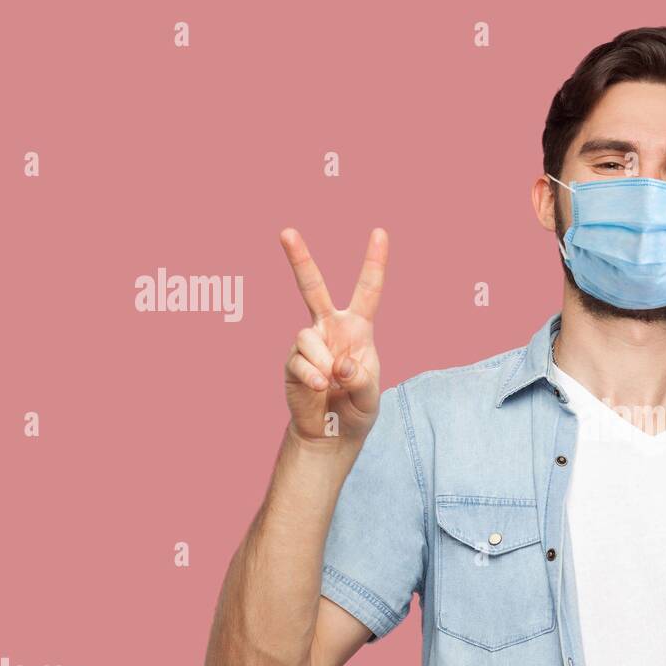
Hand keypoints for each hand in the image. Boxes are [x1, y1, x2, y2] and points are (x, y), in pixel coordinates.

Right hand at [280, 228, 387, 449]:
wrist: (331, 434)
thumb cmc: (356, 409)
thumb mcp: (371, 396)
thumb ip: (361, 379)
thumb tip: (337, 365)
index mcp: (358, 329)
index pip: (368, 291)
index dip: (374, 262)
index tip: (380, 232)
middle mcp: (330, 329)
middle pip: (313, 288)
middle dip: (299, 259)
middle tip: (286, 231)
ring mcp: (309, 344)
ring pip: (308, 336)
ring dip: (324, 364)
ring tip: (332, 385)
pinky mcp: (292, 362)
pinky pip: (301, 362)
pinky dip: (315, 379)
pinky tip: (320, 390)